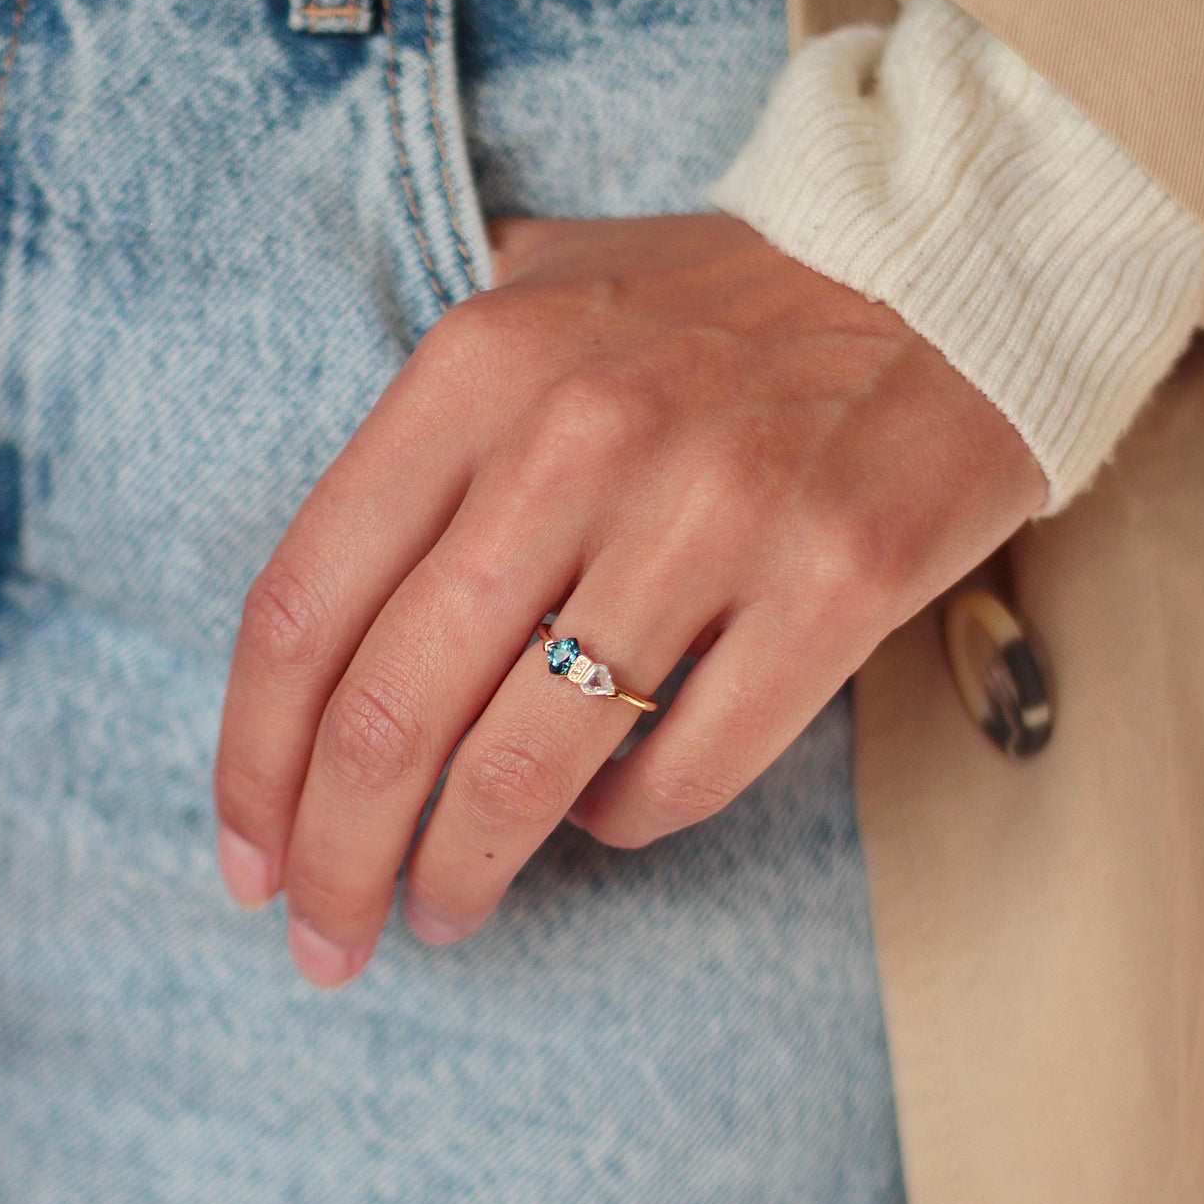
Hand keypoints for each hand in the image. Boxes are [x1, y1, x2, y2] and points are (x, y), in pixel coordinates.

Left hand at [214, 214, 1045, 986]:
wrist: (955, 266)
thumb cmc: (732, 304)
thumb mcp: (550, 293)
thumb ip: (434, 409)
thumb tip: (353, 575)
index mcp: (480, 370)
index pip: (303, 608)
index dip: (252, 761)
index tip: (248, 855)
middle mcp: (579, 441)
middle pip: (390, 715)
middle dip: (334, 862)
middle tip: (328, 936)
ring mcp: (713, 517)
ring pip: (525, 770)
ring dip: (459, 873)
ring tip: (444, 913)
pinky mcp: (834, 584)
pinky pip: (685, 772)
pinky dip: (621, 827)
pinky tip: (606, 818)